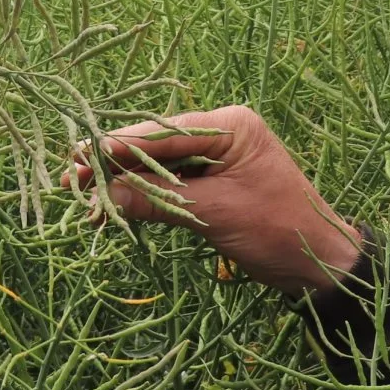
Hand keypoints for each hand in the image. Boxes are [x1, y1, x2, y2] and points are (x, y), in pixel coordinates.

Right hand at [67, 105, 361, 294]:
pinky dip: (142, 196)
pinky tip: (112, 205)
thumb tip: (104, 196)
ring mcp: (216, 158)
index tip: (83, 154)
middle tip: (72, 176)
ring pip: (158, 166)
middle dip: (115, 164)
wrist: (317, 262)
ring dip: (123, 182)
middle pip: (156, 145)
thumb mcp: (217, 214)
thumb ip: (160, 200)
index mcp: (231, 126)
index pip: (165, 132)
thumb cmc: (278, 230)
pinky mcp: (212, 183)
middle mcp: (222, 134)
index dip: (121, 145)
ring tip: (83, 195)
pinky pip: (169, 185)